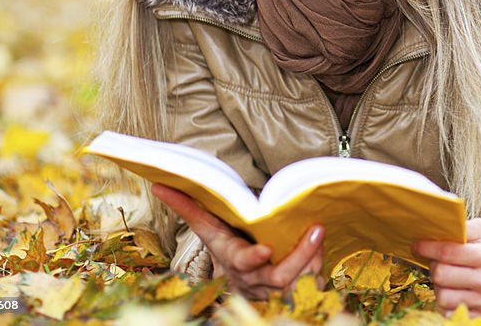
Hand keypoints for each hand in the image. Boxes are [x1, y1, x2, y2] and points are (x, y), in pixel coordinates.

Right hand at [153, 183, 323, 298]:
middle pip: (279, 276)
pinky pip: (313, 284)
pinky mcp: (294, 293)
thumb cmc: (227, 245)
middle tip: (316, 230)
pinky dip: (319, 268)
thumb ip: (189, 207)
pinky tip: (320, 251)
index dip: (253, 259)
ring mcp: (276, 290)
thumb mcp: (209, 228)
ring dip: (314, 258)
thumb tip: (159, 185)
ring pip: (301, 281)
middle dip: (300, 255)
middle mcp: (256, 280)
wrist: (240, 281)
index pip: (243, 262)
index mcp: (235, 261)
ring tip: (319, 234)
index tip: (264, 250)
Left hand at [414, 218, 480, 315]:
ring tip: (448, 278)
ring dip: (439, 286)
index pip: (450, 252)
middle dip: (434, 266)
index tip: (417, 245)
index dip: (428, 248)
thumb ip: (462, 228)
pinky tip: (454, 291)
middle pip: (442, 275)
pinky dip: (446, 303)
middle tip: (437, 261)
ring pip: (443, 297)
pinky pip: (449, 313)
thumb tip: (436, 228)